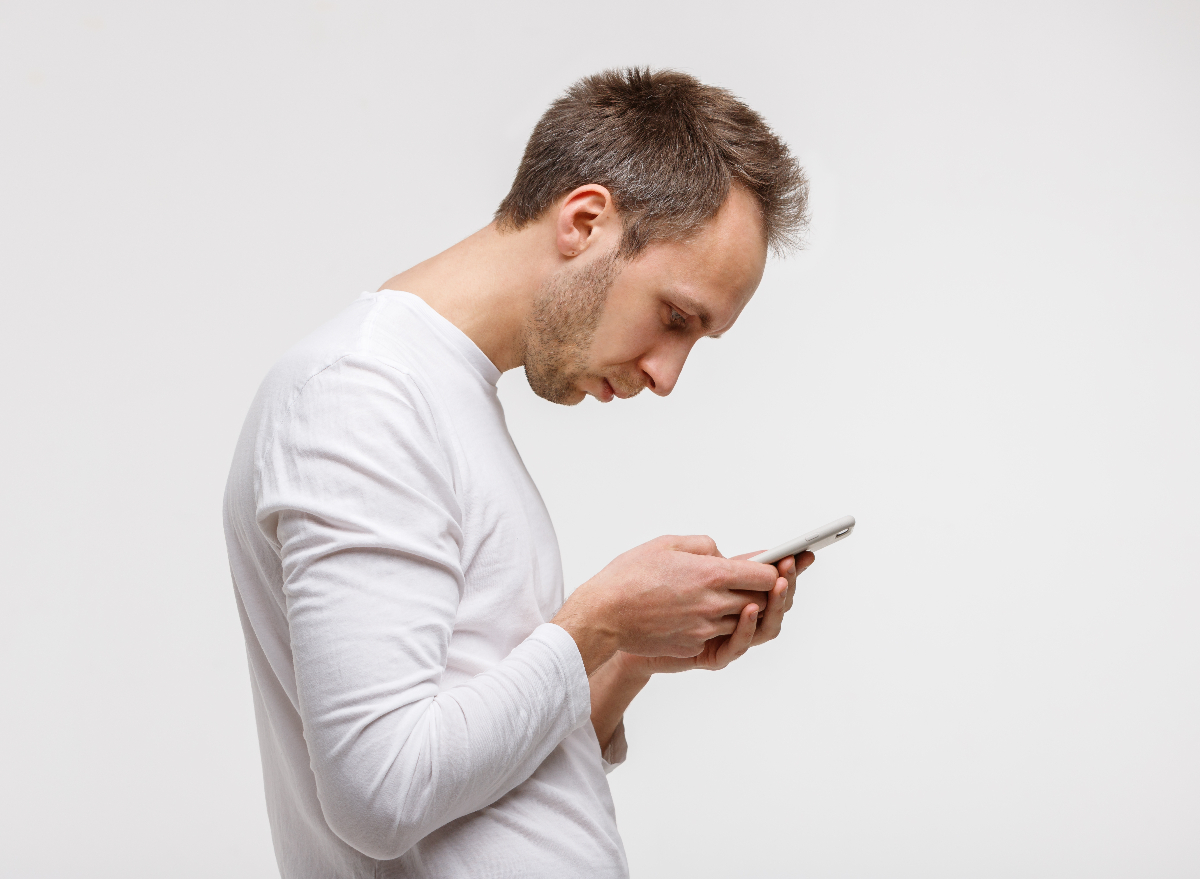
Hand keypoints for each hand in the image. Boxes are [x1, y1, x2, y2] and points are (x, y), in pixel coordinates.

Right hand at [552, 535, 778, 673]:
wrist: (602, 615)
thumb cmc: (630, 576)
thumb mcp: (668, 544)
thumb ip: (705, 546)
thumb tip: (724, 557)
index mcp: (712, 575)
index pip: (764, 575)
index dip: (776, 569)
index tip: (783, 564)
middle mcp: (715, 604)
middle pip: (760, 601)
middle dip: (771, 591)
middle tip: (780, 580)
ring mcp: (705, 629)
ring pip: (743, 621)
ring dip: (748, 609)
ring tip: (752, 596)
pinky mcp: (693, 647)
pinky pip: (718, 635)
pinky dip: (721, 624)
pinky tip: (716, 613)